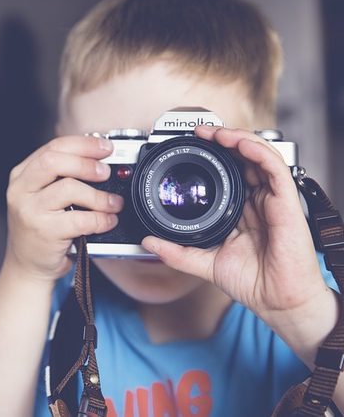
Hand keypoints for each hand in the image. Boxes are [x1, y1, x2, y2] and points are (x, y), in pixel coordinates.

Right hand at [4, 135, 123, 282]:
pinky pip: (80, 219)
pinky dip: (100, 219)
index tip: (105, 147)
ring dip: (98, 195)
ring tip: (113, 202)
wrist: (27, 266)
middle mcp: (21, 190)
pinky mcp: (44, 232)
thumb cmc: (40, 229)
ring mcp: (30, 211)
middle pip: (54, 161)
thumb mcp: (41, 196)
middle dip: (87, 163)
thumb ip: (60, 176)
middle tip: (106, 172)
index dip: (82, 144)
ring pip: (69, 188)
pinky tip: (107, 221)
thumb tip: (98, 159)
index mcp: (21, 175)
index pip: (53, 147)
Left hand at [141, 125, 328, 320]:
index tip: (191, 145)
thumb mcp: (204, 263)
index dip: (213, 155)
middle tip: (199, 132)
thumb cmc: (252, 282)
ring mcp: (273, 199)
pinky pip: (274, 168)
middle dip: (222, 139)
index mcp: (242, 209)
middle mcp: (258, 200)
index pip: (229, 172)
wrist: (277, 302)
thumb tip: (148, 242)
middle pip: (243, 158)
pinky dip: (257, 151)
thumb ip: (176, 252)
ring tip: (215, 132)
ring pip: (259, 155)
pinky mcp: (286, 202)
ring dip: (237, 138)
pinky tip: (239, 143)